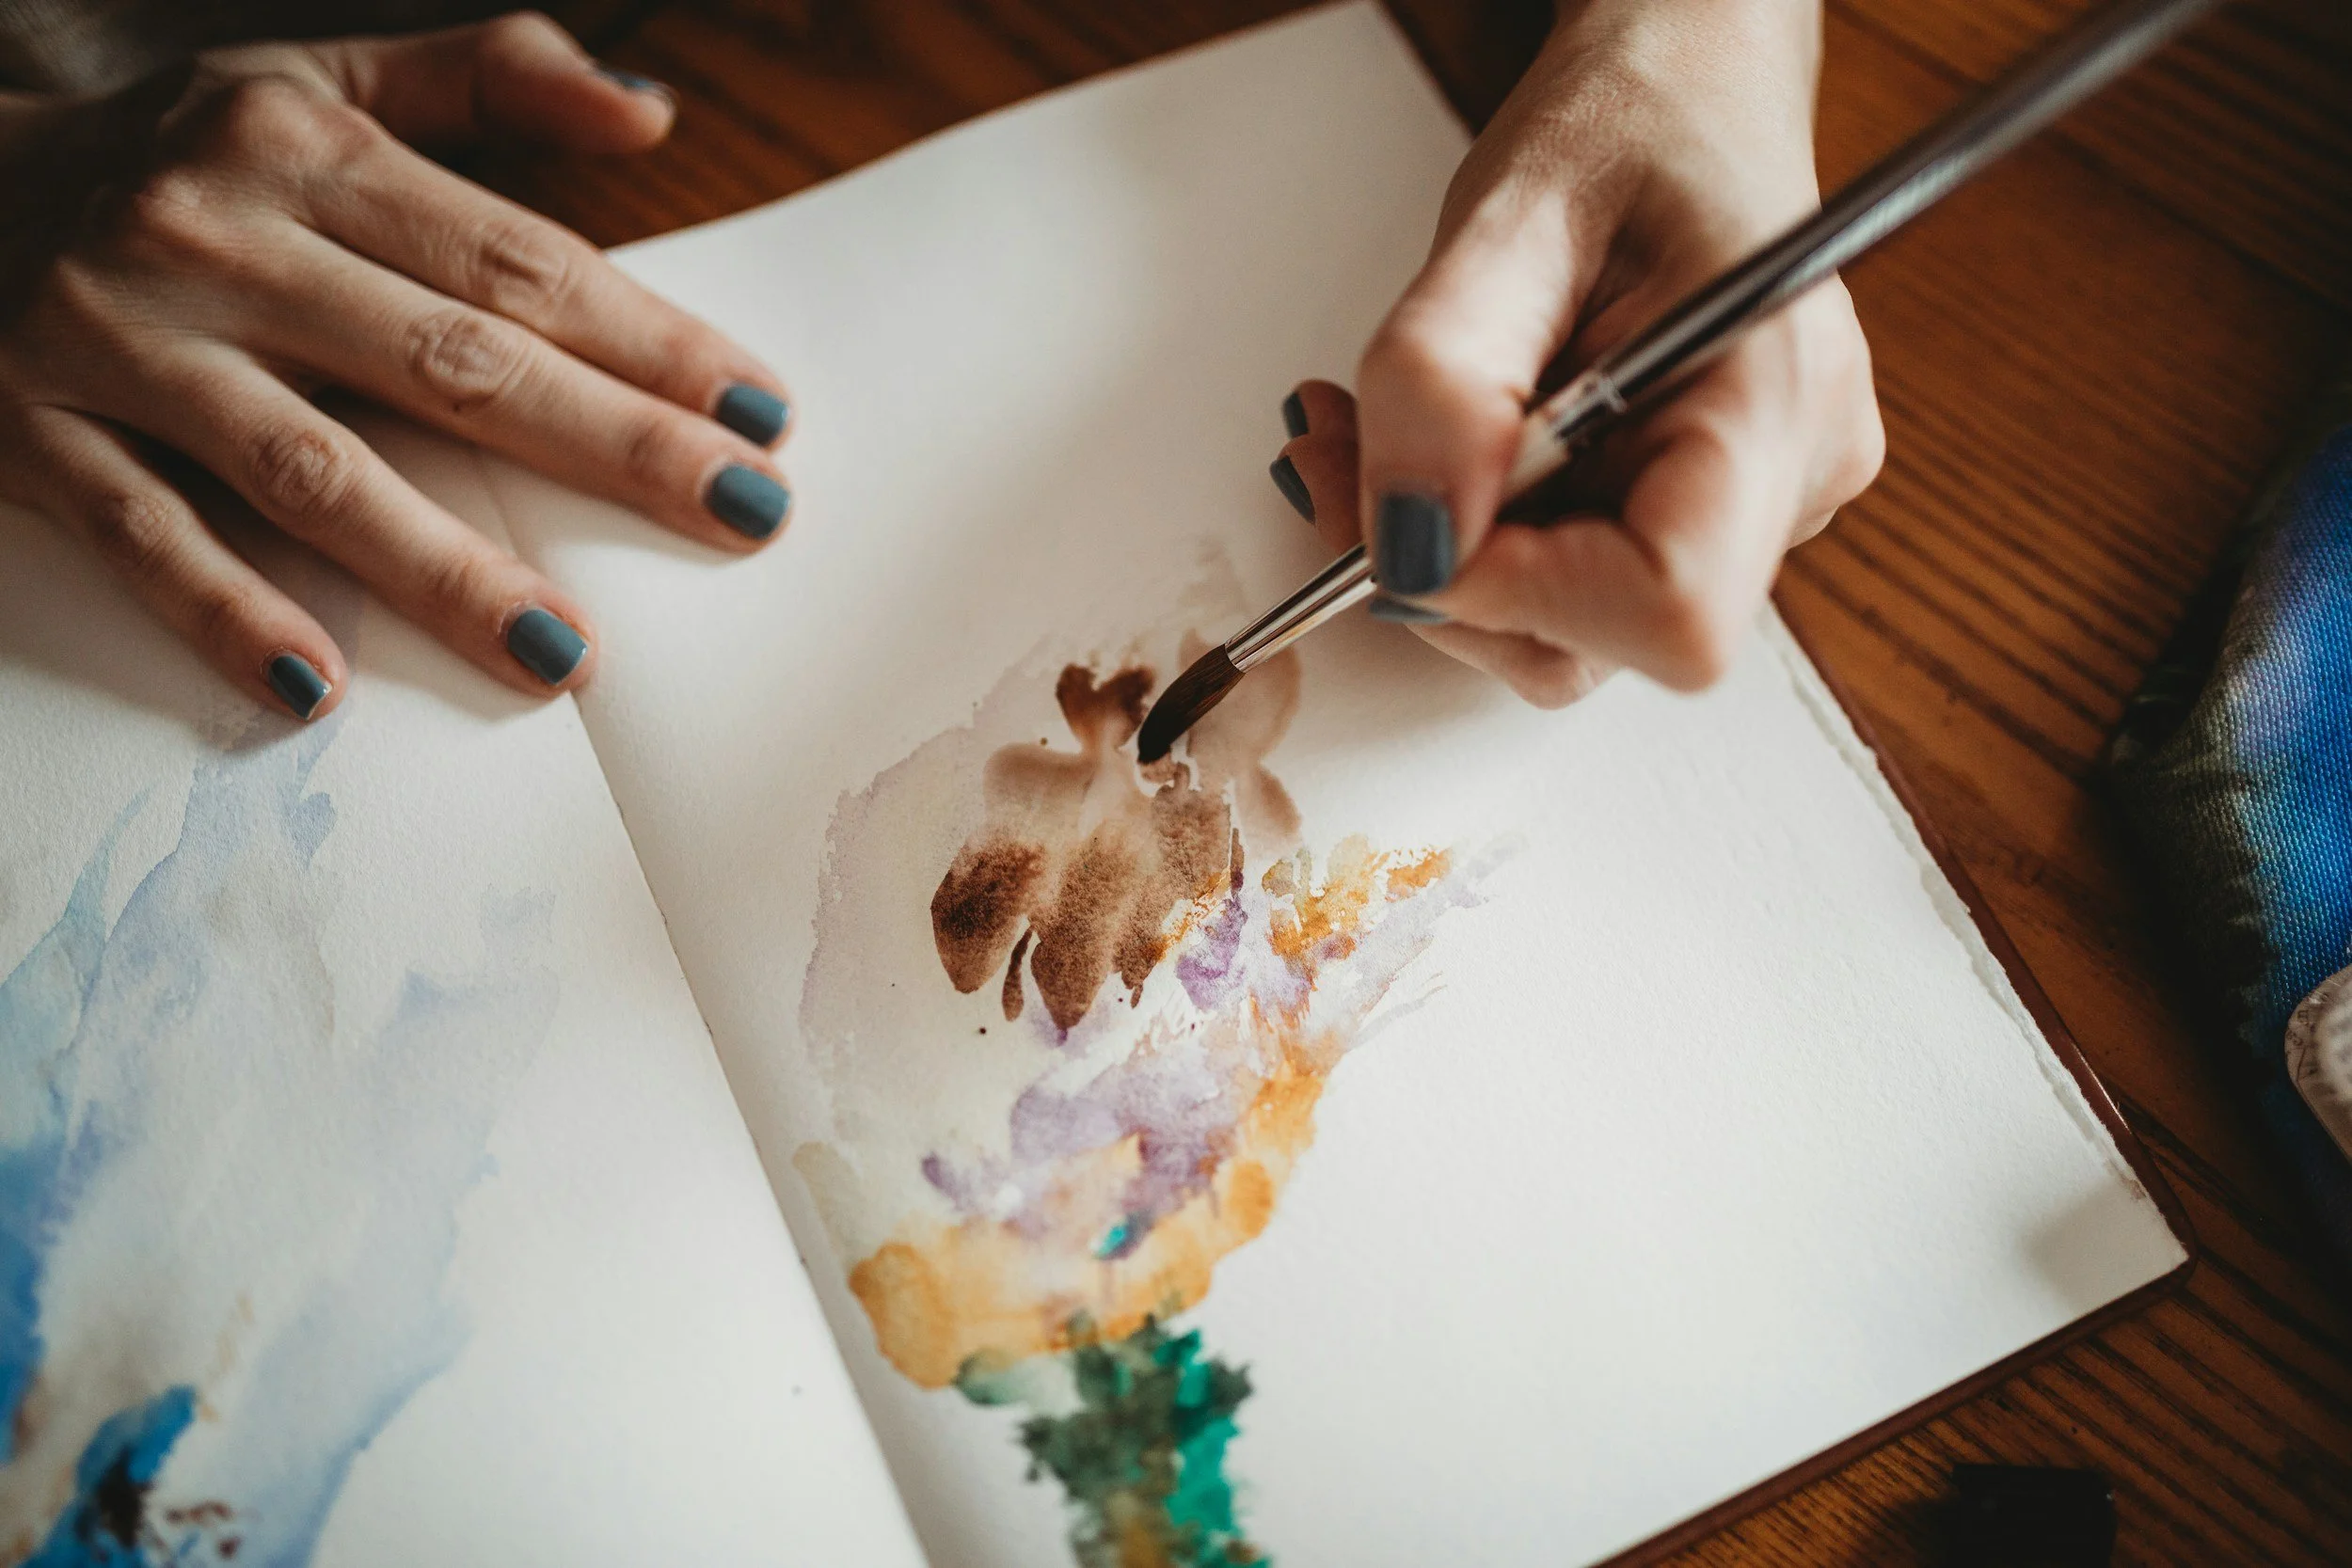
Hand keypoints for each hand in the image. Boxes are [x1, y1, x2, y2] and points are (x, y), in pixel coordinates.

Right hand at [0, 14, 794, 719]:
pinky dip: (224, 609)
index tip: (762, 412)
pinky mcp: (33, 433)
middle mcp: (221, 239)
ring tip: (561, 649)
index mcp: (309, 150)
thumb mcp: (319, 76)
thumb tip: (653, 118)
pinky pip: (144, 534)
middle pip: (452, 363)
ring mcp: (124, 343)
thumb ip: (492, 80)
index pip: (516, 262)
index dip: (649, 340)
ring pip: (309, 469)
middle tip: (741, 514)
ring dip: (440, 567)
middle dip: (610, 446)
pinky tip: (314, 684)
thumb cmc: (176, 152)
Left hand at [1269, 0, 1882, 706]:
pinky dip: (1478, 530)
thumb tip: (1405, 544)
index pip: (1668, 609)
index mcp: (1775, 396)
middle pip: (1603, 636)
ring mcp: (1758, 509)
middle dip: (1445, 569)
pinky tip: (1440, 443)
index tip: (1406, 514)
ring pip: (1570, 625)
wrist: (1681, 89)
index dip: (1516, 593)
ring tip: (1373, 430)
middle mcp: (1794, 477)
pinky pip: (1570, 579)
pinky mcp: (1703, 513)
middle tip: (1337, 452)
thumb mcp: (1502, 220)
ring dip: (1443, 550)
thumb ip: (1442, 383)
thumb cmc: (1624, 125)